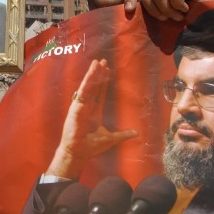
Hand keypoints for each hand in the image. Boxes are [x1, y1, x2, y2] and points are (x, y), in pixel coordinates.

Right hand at [46, 59, 136, 178]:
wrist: (79, 152)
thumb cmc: (91, 147)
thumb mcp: (111, 138)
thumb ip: (123, 134)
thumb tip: (136, 133)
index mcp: (94, 112)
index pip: (100, 93)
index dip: (104, 82)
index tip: (107, 70)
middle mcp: (87, 107)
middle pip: (94, 86)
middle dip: (99, 74)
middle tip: (103, 61)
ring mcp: (81, 106)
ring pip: (89, 86)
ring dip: (93, 74)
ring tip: (97, 62)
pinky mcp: (77, 107)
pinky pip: (83, 92)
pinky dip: (87, 83)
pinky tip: (91, 74)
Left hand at [124, 0, 213, 20]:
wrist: (209, 22)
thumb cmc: (185, 21)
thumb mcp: (162, 16)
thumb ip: (149, 9)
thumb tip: (129, 11)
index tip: (129, 11)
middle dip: (155, 10)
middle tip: (168, 18)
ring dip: (169, 10)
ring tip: (179, 15)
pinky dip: (179, 5)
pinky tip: (186, 9)